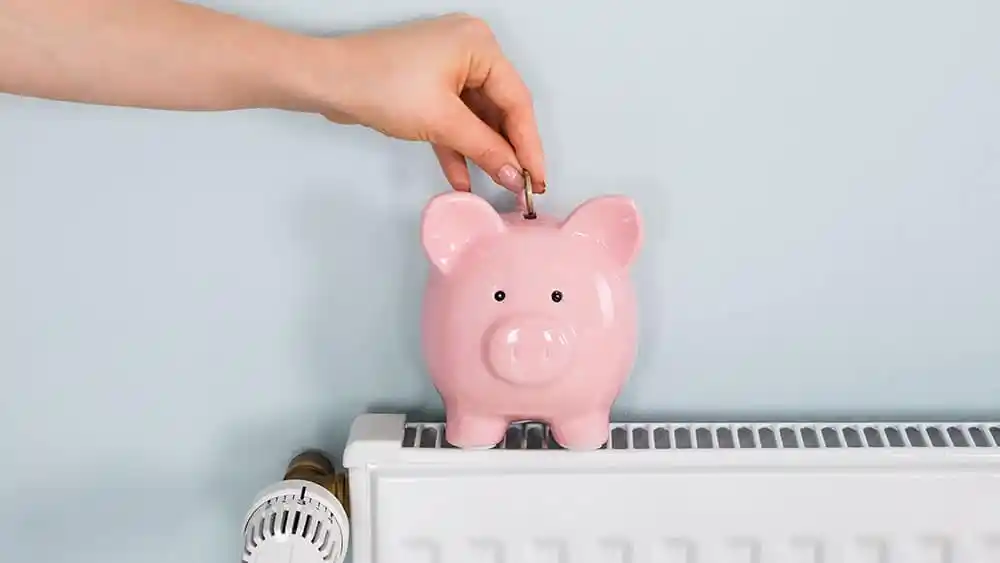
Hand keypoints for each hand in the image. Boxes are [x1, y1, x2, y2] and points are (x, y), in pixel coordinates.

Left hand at [314, 14, 545, 193]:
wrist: (327, 81)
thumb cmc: (380, 84)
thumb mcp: (442, 121)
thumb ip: (486, 150)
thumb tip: (516, 175)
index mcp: (480, 45)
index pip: (517, 101)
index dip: (529, 145)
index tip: (537, 179)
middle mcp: (469, 50)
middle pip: (500, 110)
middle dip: (506, 151)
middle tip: (522, 187)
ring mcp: (447, 67)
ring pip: (476, 118)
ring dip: (482, 153)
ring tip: (497, 188)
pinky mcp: (428, 86)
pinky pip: (454, 119)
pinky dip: (458, 147)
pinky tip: (464, 179)